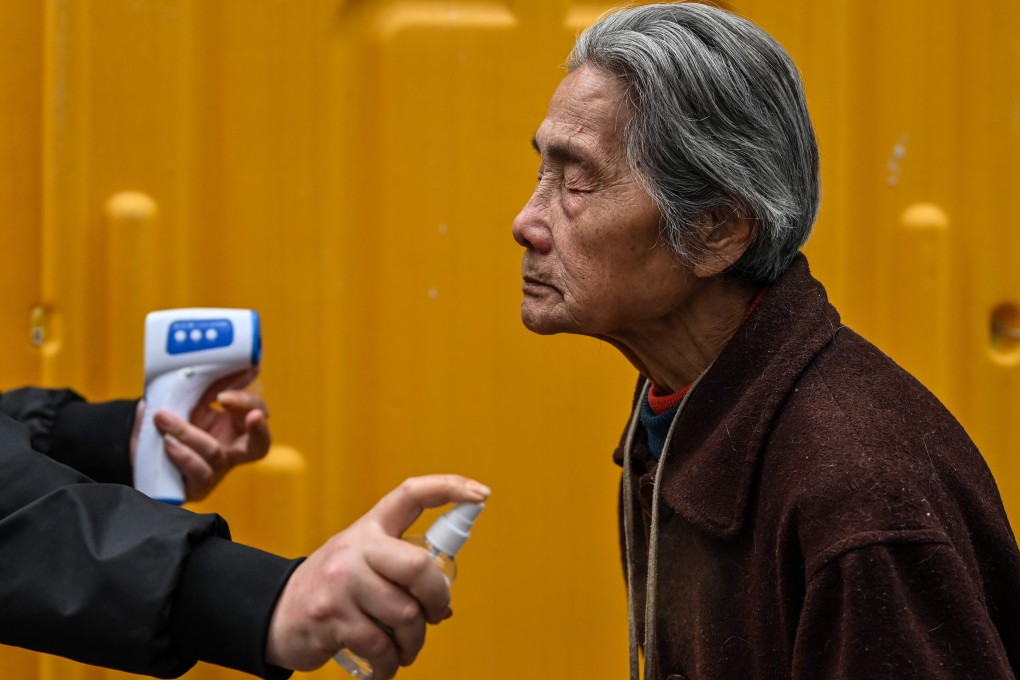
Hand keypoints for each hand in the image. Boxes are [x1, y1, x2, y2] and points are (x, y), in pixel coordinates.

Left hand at [131, 367, 270, 500]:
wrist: (137, 444)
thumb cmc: (169, 418)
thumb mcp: (188, 398)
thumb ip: (207, 384)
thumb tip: (230, 363)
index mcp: (235, 426)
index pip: (257, 414)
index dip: (248, 403)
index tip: (224, 395)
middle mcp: (231, 451)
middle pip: (260, 446)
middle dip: (260, 429)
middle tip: (252, 415)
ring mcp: (215, 471)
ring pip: (214, 453)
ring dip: (189, 433)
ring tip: (163, 419)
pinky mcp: (195, 487)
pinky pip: (197, 474)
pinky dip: (183, 455)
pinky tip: (167, 443)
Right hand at [265, 474, 491, 676]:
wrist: (275, 613)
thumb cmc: (334, 589)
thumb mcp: (363, 564)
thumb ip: (401, 572)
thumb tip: (444, 606)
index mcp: (370, 528)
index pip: (411, 494)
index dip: (448, 488)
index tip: (480, 494)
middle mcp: (356, 548)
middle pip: (418, 567)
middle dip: (437, 598)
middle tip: (435, 615)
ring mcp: (341, 581)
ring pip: (405, 614)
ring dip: (414, 641)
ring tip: (405, 649)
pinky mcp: (331, 616)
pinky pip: (381, 646)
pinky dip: (391, 663)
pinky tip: (386, 666)